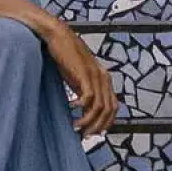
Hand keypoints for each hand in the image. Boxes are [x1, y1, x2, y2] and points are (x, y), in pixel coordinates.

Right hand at [42, 21, 117, 135]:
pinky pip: (88, 97)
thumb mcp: (78, 76)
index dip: (105, 123)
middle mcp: (104, 77)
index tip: (93, 132)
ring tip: (76, 127)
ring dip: (88, 121)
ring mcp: (95, 75)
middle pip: (109, 110)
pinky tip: (70, 108)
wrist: (58, 36)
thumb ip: (84, 90)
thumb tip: (84, 110)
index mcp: (105, 79)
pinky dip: (81, 108)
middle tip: (84, 135)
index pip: (113, 107)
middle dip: (97, 126)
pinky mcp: (84, 73)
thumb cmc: (66, 57)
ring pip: (100, 107)